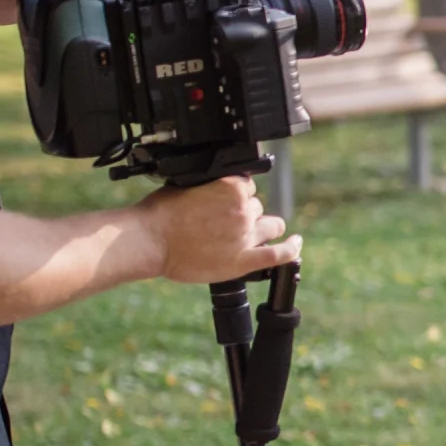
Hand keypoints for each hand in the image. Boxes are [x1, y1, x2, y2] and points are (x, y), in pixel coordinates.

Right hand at [139, 175, 301, 283]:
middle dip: (246, 213)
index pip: (248, 186)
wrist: (150, 240)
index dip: (237, 195)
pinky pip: (279, 255)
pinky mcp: (243, 260)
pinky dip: (291, 249)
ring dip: (264, 228)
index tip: (226, 203)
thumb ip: (211, 187)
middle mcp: (243, 209)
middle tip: (225, 223)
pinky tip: (295, 245)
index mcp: (231, 187)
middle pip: (258, 207)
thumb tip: (218, 190)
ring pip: (271, 226)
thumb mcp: (187, 185)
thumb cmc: (161, 213)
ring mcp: (245, 235)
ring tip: (251, 234)